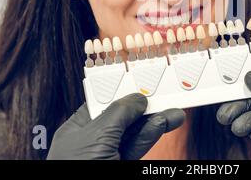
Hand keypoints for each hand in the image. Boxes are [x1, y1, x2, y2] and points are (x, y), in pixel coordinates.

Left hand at [47, 93, 184, 159]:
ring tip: (174, 112)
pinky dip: (152, 134)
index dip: (123, 90)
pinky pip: (140, 145)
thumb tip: (137, 99)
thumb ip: (119, 113)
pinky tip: (163, 123)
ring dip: (156, 120)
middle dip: (146, 106)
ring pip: (136, 132)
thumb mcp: (97, 135)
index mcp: (79, 128)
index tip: (142, 81)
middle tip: (166, 96)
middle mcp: (95, 140)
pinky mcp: (124, 165)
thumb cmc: (76, 168)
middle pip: (124, 116)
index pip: (103, 101)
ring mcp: (111, 155)